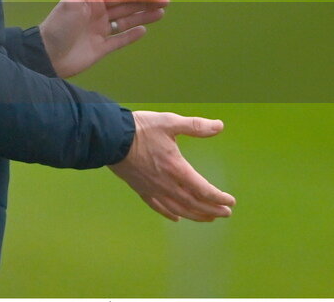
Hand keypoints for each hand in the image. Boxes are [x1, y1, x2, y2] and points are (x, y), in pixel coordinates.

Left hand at [39, 0, 168, 77]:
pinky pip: (119, 40)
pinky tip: (143, 30)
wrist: (47, 56)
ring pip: (126, 22)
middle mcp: (97, 15)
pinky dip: (131, 35)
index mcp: (92, 2)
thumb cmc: (59, 26)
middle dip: (145, 4)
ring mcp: (100, 32)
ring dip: (143, 17)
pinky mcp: (101, 48)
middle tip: (166, 2)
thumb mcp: (73, 1)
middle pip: (126, 7)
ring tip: (161, 14)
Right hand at [109, 110, 235, 220]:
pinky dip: (169, 214)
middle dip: (212, 210)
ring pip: (179, 209)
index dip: (219, 198)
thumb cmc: (140, 129)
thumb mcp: (169, 122)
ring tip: (208, 218)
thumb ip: (195, 126)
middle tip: (225, 213)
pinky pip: (158, 206)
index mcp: (177, 168)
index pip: (204, 190)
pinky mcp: (140, 189)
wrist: (110, 137)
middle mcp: (167, 184)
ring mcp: (153, 188)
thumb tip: (219, 126)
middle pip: (194, 203)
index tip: (230, 201)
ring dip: (195, 216)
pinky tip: (176, 217)